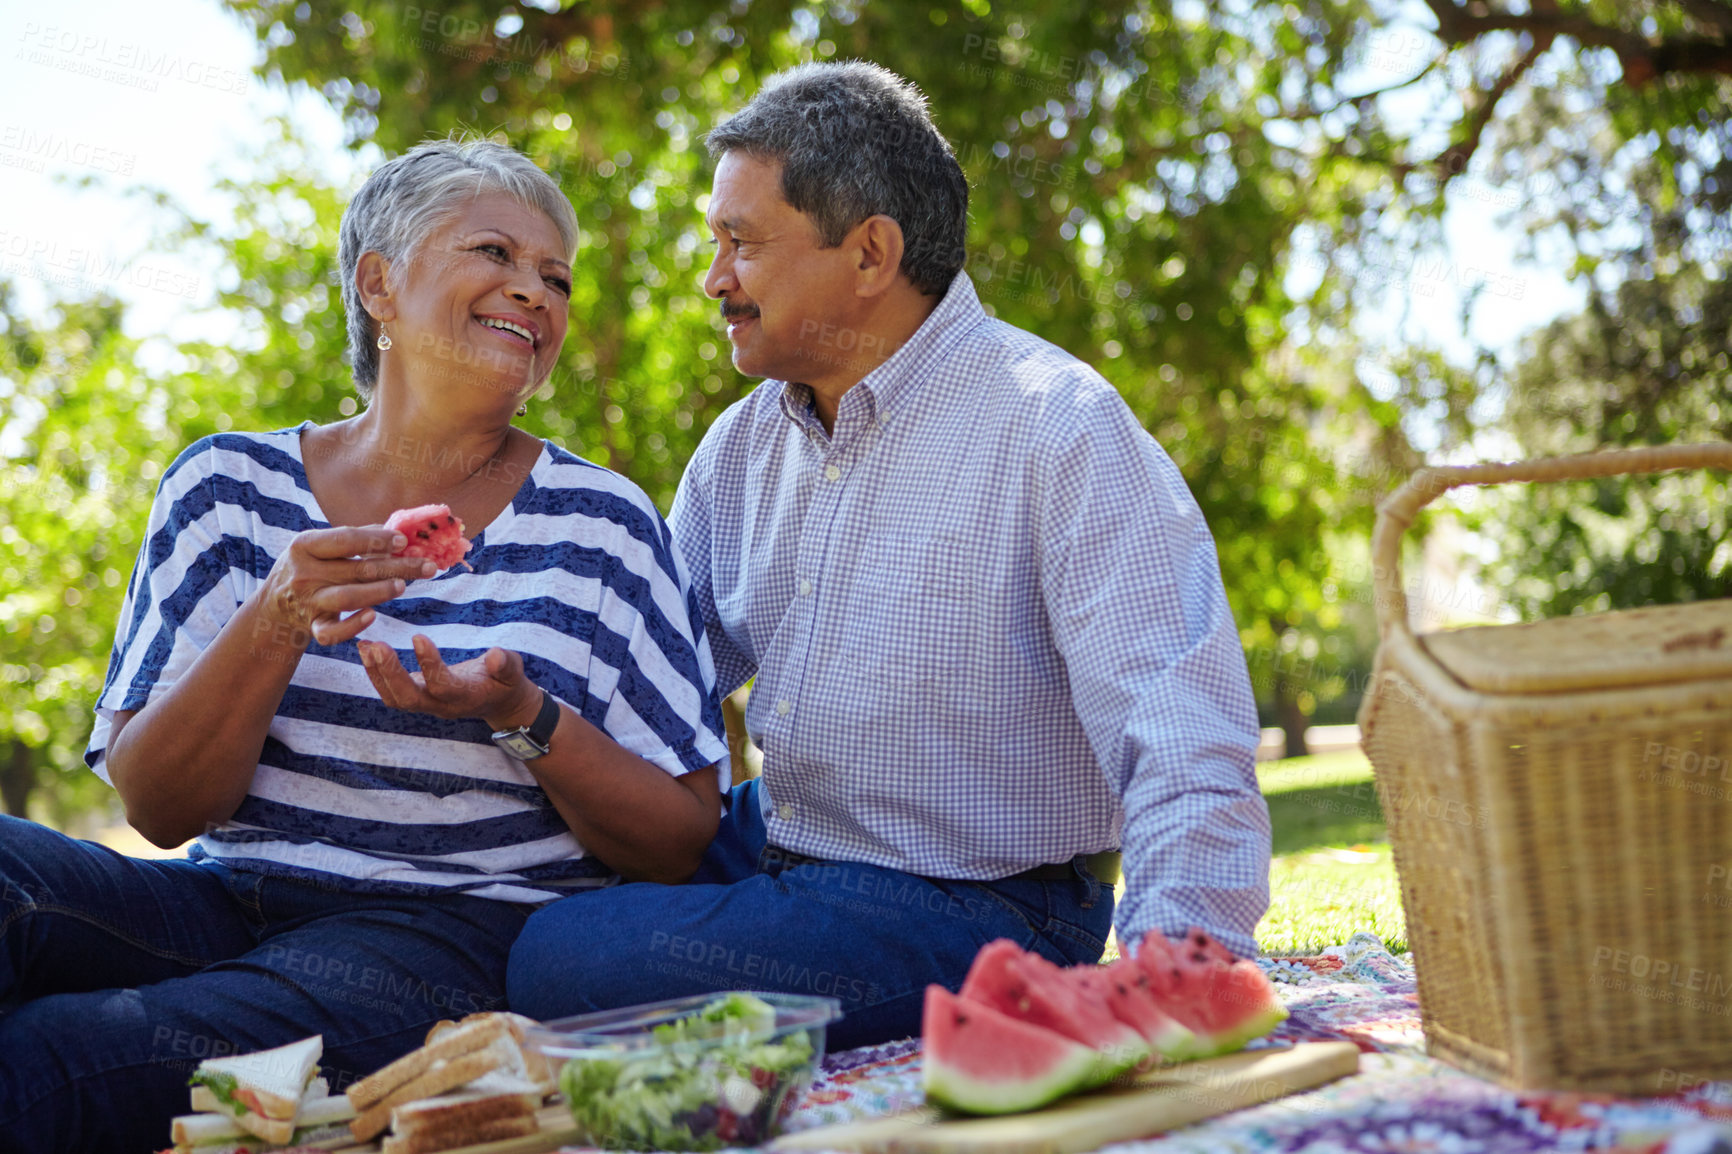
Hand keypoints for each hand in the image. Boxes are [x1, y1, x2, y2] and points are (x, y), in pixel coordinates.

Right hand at [256, 526, 436, 647]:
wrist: (274, 606)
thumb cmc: (310, 567)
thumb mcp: (321, 546)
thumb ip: (356, 538)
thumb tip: (399, 531)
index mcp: (305, 545)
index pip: (346, 539)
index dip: (377, 540)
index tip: (404, 541)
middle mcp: (303, 572)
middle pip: (357, 568)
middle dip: (397, 566)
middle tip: (427, 566)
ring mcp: (307, 601)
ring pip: (348, 597)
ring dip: (380, 591)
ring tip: (403, 586)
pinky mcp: (312, 626)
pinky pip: (332, 632)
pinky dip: (352, 626)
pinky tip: (371, 616)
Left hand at [357, 634, 540, 728]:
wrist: (497, 702)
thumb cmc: (505, 682)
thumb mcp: (514, 671)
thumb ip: (506, 664)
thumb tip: (495, 656)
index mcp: (466, 697)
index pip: (443, 685)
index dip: (429, 664)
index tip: (418, 636)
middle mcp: (442, 706)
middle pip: (408, 699)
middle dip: (390, 674)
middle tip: (376, 646)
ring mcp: (427, 705)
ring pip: (395, 699)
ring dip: (377, 674)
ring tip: (366, 646)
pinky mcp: (417, 697)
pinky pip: (391, 692)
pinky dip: (376, 673)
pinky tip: (367, 649)